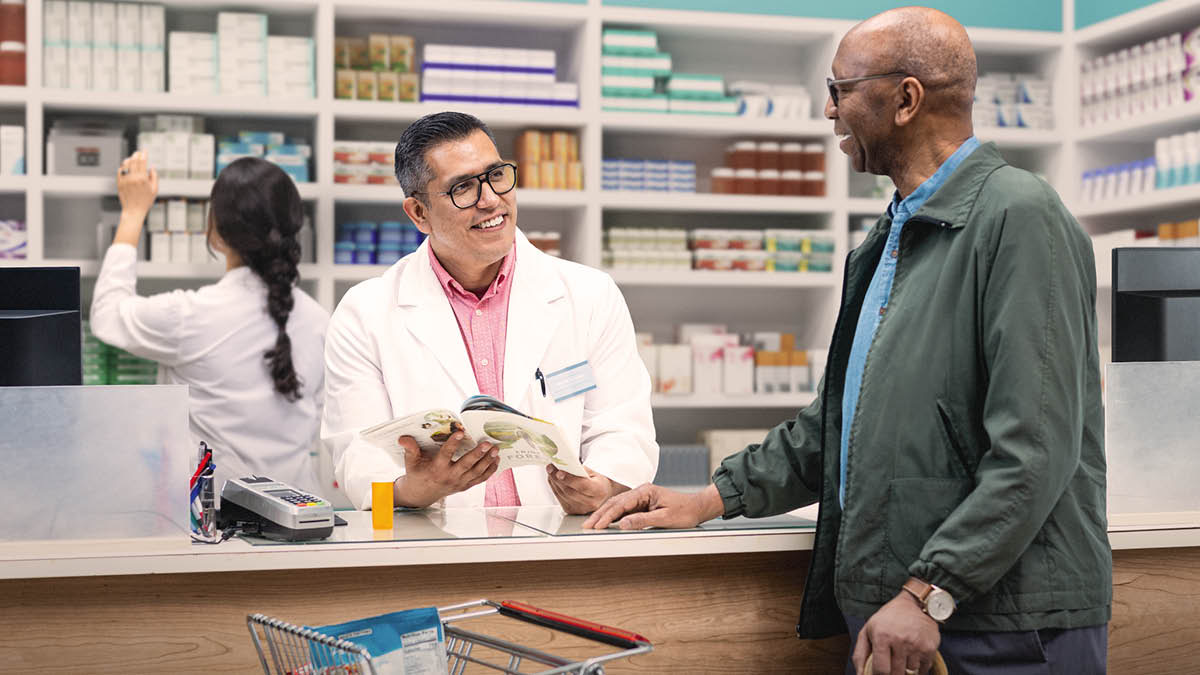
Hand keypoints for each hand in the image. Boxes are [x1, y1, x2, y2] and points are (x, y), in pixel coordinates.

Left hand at [117, 151, 157, 216]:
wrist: (134, 210)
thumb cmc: (145, 202)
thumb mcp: (154, 190)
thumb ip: (154, 177)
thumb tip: (152, 168)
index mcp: (143, 179)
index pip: (143, 162)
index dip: (144, 154)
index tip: (144, 150)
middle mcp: (133, 178)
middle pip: (134, 161)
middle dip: (136, 155)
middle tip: (138, 152)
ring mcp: (125, 180)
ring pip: (126, 165)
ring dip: (129, 159)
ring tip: (132, 157)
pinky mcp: (119, 183)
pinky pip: (120, 171)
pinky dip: (122, 166)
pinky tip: (125, 165)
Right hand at [393, 432, 498, 507]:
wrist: (421, 494)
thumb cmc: (417, 474)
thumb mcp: (410, 462)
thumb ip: (409, 449)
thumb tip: (403, 438)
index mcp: (436, 469)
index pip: (445, 455)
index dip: (452, 444)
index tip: (460, 432)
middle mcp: (449, 477)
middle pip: (466, 465)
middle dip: (477, 454)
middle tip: (487, 443)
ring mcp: (459, 483)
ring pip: (476, 472)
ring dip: (487, 461)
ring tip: (496, 449)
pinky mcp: (466, 485)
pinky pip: (480, 479)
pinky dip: (490, 470)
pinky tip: (497, 460)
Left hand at [546, 465, 626, 514]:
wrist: (602, 494)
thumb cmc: (598, 482)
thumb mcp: (594, 472)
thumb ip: (581, 470)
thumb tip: (565, 465)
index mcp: (599, 491)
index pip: (582, 486)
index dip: (569, 479)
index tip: (559, 472)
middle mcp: (591, 503)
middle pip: (570, 492)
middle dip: (557, 479)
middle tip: (551, 468)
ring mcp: (581, 509)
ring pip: (562, 495)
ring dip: (554, 482)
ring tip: (551, 471)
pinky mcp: (572, 511)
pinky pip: (560, 498)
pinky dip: (555, 488)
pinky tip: (553, 480)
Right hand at [582, 482, 724, 529]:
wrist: (698, 508)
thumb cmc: (685, 511)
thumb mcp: (665, 518)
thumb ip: (643, 520)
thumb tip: (623, 524)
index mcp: (645, 491)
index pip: (621, 504)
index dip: (607, 516)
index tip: (597, 525)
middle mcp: (641, 492)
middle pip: (615, 503)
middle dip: (600, 515)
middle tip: (588, 526)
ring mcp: (641, 498)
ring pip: (618, 507)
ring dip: (605, 516)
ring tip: (592, 525)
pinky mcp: (643, 505)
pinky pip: (625, 511)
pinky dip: (614, 517)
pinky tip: (606, 523)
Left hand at [853, 591, 939, 674]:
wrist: (913, 605)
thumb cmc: (886, 620)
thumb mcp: (867, 631)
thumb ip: (859, 655)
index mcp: (882, 636)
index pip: (882, 670)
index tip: (880, 671)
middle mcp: (900, 640)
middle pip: (896, 673)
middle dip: (892, 672)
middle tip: (891, 662)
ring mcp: (917, 644)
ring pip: (910, 672)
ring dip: (905, 668)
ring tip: (902, 653)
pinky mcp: (930, 648)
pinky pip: (923, 670)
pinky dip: (918, 667)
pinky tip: (913, 654)